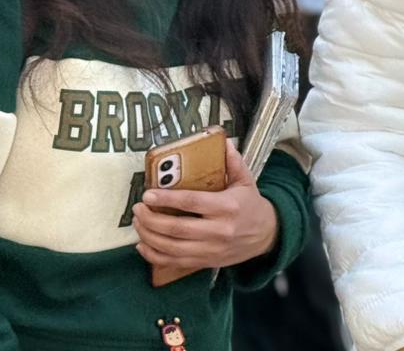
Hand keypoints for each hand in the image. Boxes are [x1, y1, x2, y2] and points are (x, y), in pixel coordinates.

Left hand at [134, 139, 277, 270]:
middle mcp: (218, 231)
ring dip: (149, 235)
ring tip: (138, 222)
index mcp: (228, 207)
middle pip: (176, 228)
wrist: (265, 235)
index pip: (192, 203)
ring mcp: (211, 249)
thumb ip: (233, 162)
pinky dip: (154, 255)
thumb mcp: (246, 181)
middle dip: (151, 219)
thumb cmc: (251, 205)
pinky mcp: (205, 261)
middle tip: (138, 208)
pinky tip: (143, 244)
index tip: (148, 194)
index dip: (167, 199)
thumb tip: (222, 142)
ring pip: (171, 247)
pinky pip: (173, 262)